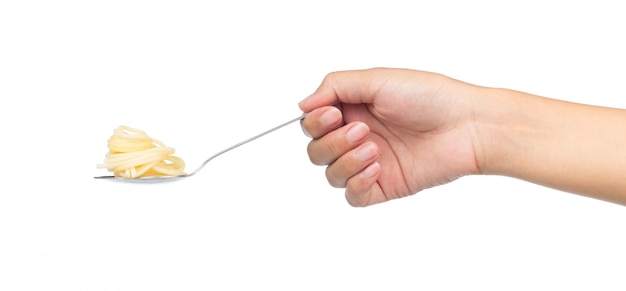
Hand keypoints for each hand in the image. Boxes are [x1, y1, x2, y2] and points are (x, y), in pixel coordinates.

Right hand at [299, 68, 483, 205]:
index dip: (315, 122)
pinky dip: (356, 183)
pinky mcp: (383, 186)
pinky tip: (376, 169)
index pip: (313, 123)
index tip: (332, 114)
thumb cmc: (429, 97)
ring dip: (345, 161)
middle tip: (362, 130)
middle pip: (317, 151)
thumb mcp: (376, 79)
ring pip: (330, 174)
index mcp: (353, 110)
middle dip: (332, 142)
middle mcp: (358, 137)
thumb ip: (335, 86)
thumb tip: (303, 104)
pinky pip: (352, 196)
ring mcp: (369, 163)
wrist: (466, 126)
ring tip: (374, 149)